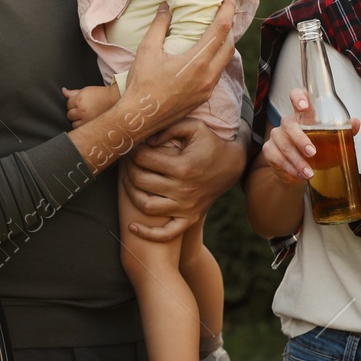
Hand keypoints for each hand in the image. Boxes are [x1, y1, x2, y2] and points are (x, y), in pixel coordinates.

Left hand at [62, 83, 119, 126]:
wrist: (115, 100)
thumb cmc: (100, 95)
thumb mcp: (86, 91)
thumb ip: (73, 92)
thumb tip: (63, 91)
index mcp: (80, 99)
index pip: (68, 104)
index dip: (73, 104)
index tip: (80, 103)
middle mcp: (81, 110)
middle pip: (69, 114)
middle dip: (74, 112)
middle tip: (82, 110)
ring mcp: (86, 119)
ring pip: (73, 124)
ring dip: (77, 121)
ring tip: (85, 117)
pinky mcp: (90, 126)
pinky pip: (80, 129)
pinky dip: (82, 127)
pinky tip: (88, 122)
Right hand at [119, 0, 237, 135]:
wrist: (140, 117)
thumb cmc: (142, 84)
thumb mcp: (147, 50)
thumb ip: (159, 25)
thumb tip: (166, 7)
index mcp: (197, 62)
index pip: (221, 29)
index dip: (227, 9)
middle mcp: (208, 76)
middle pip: (229, 44)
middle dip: (230, 25)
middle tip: (225, 11)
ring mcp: (208, 88)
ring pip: (226, 60)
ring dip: (225, 43)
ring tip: (218, 30)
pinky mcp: (204, 97)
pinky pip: (218, 73)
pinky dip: (217, 58)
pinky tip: (208, 54)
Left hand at [123, 120, 243, 241]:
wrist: (234, 165)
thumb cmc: (211, 143)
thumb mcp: (195, 127)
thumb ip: (170, 129)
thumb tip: (146, 142)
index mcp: (183, 166)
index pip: (144, 159)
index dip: (133, 151)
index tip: (132, 148)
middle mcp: (183, 189)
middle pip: (140, 181)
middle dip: (128, 169)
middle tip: (127, 162)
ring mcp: (186, 207)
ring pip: (146, 206)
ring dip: (130, 194)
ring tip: (128, 183)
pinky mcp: (189, 218)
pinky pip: (166, 234)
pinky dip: (147, 234)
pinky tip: (132, 227)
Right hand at [260, 88, 359, 182]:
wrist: (300, 174)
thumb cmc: (319, 153)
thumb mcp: (333, 143)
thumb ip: (344, 132)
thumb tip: (356, 123)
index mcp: (304, 115)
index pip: (296, 96)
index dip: (298, 97)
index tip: (303, 106)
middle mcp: (288, 122)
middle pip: (288, 123)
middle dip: (300, 139)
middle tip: (313, 153)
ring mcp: (277, 136)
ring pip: (283, 144)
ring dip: (297, 160)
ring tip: (309, 173)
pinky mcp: (269, 150)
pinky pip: (276, 157)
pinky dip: (289, 167)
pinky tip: (300, 175)